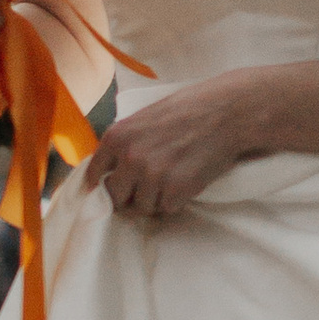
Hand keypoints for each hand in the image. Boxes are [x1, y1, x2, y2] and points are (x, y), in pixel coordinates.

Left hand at [82, 76, 263, 223]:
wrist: (225, 112)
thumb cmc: (188, 110)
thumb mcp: (144, 118)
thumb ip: (125, 142)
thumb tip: (112, 170)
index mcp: (117, 137)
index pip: (94, 174)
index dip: (99, 186)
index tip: (104, 193)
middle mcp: (130, 158)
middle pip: (115, 197)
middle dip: (127, 198)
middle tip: (142, 192)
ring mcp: (152, 176)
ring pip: (141, 207)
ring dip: (154, 201)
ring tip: (170, 182)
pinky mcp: (175, 190)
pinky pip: (166, 209)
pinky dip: (176, 201)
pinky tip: (185, 183)